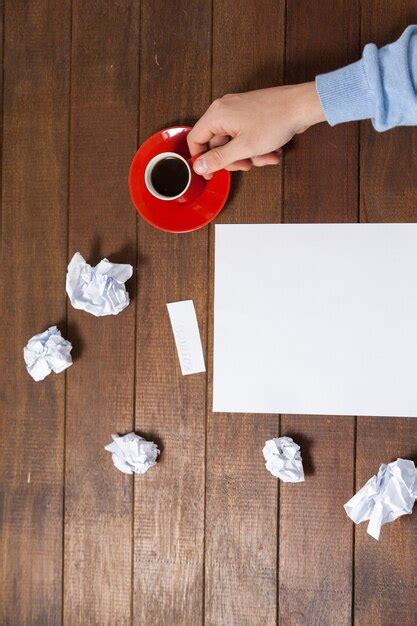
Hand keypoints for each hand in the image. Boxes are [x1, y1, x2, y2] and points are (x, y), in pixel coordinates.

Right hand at [187, 82, 325, 177]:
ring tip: (265, 156)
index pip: (195, 139)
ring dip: (249, 156)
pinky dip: (257, 147)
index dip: (200, 159)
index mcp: (217, 114)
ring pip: (234, 143)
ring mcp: (238, 112)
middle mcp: (225, 110)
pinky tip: (272, 150)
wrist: (302, 106)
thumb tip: (198, 166)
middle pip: (216, 144)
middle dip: (233, 159)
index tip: (211, 174)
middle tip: (247, 165)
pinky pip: (246, 137)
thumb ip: (218, 159)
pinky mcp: (251, 115)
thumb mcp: (244, 147)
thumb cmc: (275, 121)